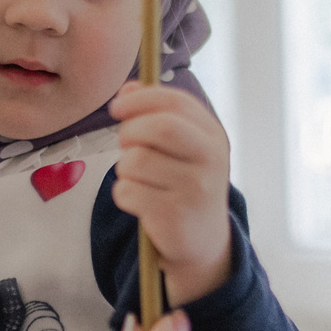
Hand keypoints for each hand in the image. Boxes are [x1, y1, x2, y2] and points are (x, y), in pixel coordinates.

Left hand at [108, 78, 232, 304]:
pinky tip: (138, 202)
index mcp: (213, 136)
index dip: (141, 99)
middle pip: (159, 128)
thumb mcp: (182, 147)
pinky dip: (122, 194)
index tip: (117, 106)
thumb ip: (156, 114)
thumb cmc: (184, 184)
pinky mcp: (174, 216)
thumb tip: (127, 89)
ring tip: (136, 178)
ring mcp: (195, 189)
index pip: (177, 103)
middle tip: (125, 145)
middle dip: (130, 132)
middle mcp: (211, 160)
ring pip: (135, 161)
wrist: (201, 241)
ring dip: (124, 168)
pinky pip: (127, 191)